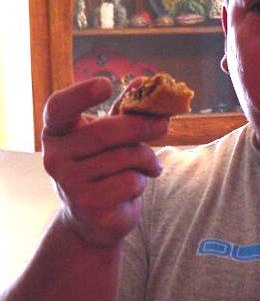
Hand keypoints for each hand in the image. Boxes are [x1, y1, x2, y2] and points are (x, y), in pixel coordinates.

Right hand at [42, 78, 168, 246]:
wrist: (94, 218)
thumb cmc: (103, 167)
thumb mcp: (109, 137)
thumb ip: (124, 112)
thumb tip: (143, 83)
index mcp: (57, 132)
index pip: (58, 107)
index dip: (81, 94)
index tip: (106, 84)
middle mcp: (54, 157)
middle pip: (105, 131)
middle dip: (142, 126)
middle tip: (163, 126)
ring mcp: (68, 183)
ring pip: (123, 157)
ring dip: (147, 159)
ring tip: (149, 165)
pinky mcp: (88, 205)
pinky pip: (130, 181)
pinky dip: (142, 180)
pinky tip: (136, 185)